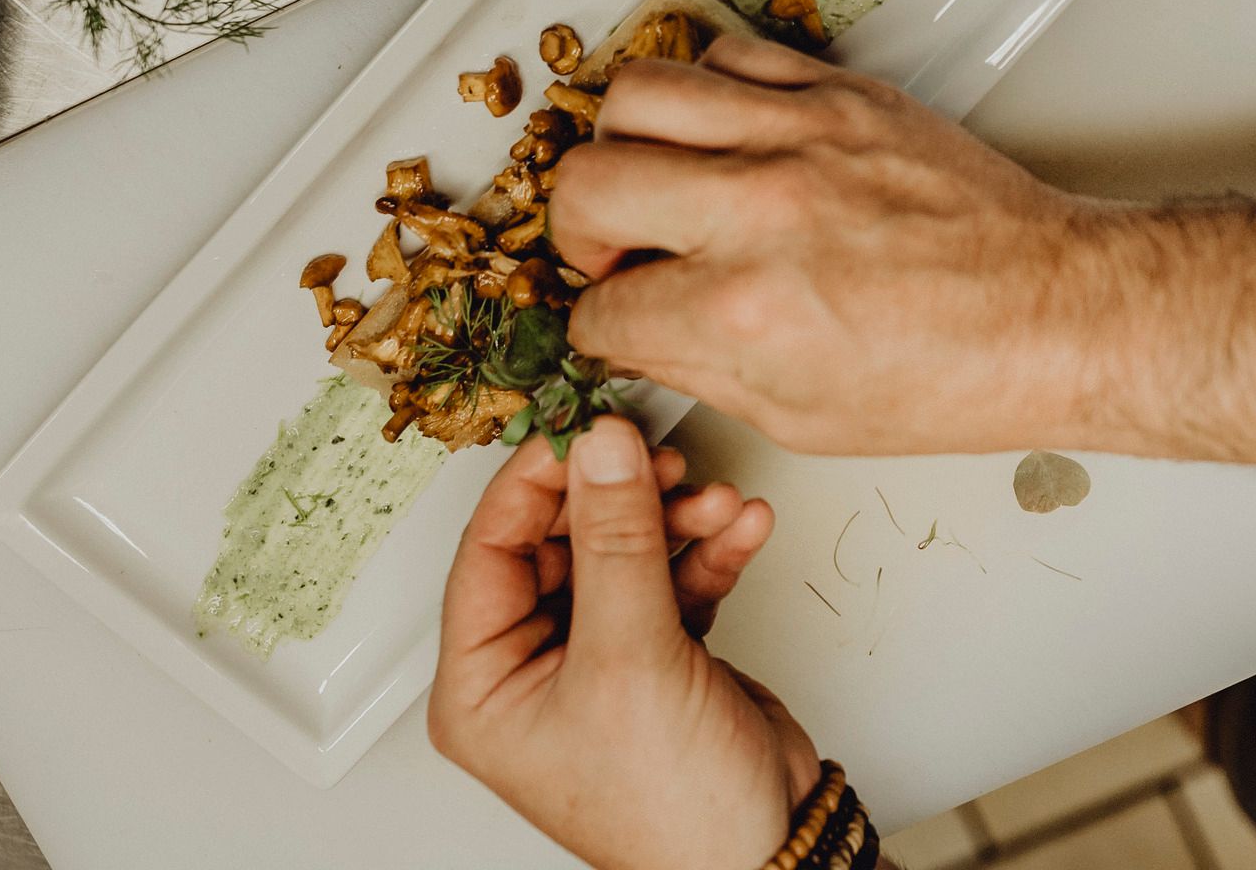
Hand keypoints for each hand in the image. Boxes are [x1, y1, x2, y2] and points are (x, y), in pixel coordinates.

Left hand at [432, 416, 817, 869]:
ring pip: (623, 551)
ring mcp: (597, 659)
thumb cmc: (674, 811)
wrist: (771, 855)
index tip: (585, 428)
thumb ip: (616, 542)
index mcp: (484, 685)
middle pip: (562, 539)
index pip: (491, 548)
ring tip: (715, 502)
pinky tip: (739, 529)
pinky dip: (706, 550)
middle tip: (660, 457)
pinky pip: (672, 577)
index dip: (539, 481)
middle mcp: (530, 669)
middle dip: (621, 498)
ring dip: (675, 519)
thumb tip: (599, 449)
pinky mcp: (657, 654)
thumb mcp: (631, 660)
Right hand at [552, 33, 1118, 454]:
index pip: (600, 303)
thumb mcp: (800, 416)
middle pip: (586, 182)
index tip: (615, 313)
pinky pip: (727, 55)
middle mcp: (761, 211)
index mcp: (744, 312)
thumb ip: (696, 367)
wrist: (1055, 312)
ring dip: (626, 144)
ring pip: (638, 92)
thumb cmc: (953, 374)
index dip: (595, 321)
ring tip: (658, 177)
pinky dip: (705, 91)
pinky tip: (724, 135)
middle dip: (579, 228)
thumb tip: (632, 331)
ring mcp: (802, 137)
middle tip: (617, 247)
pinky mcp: (843, 93)